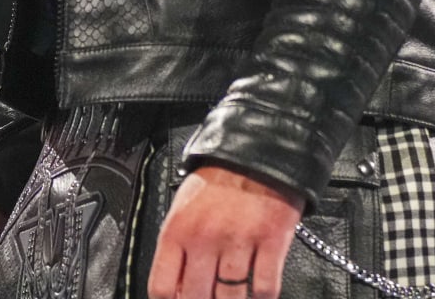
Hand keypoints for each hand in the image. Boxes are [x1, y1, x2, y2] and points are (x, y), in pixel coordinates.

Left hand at [148, 164, 304, 298]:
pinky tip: (259, 292)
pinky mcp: (271, 240)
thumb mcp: (184, 206)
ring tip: (233, 294)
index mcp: (178, 230)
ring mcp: (239, 241)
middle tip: (211, 296)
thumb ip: (177, 247)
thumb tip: (175, 288)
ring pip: (232, 297)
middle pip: (196, 297)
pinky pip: (266, 287)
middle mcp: (206, 238)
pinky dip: (263, 296)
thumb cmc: (220, 178)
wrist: (258, 149)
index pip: (163, 287)